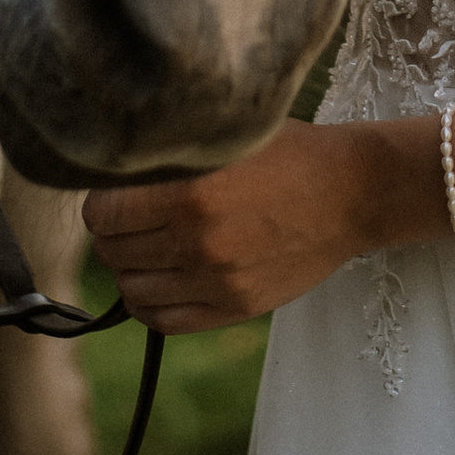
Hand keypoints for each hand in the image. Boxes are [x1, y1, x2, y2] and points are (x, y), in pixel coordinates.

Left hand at [82, 120, 399, 331]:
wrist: (354, 192)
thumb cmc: (290, 152)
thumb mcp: (229, 134)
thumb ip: (174, 152)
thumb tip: (112, 163)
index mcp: (192, 192)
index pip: (103, 214)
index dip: (100, 202)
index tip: (114, 192)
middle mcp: (199, 242)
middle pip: (113, 252)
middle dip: (113, 233)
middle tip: (129, 217)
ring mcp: (217, 281)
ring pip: (133, 290)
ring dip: (130, 268)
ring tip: (147, 246)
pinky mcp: (236, 307)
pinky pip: (164, 320)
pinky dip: (150, 302)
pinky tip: (162, 277)